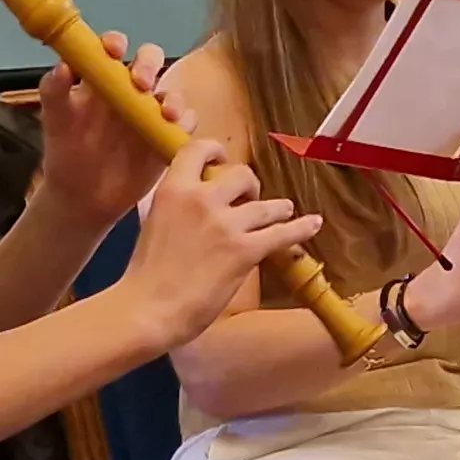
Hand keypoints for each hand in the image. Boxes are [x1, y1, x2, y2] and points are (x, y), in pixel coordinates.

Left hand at [34, 30, 174, 225]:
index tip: (114, 50)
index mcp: (102, 80)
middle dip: (149, 65)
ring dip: (173, 98)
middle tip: (141, 82)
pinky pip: (185, 124)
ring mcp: (151, 114)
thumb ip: (54, 92)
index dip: (116, 43)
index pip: (113, 49)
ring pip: (172, 93)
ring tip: (165, 113)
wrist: (82, 198)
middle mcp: (130, 91)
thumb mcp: (55, 123)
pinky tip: (175, 132)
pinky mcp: (166, 138)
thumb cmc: (67, 154)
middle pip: (150, 63)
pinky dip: (186, 124)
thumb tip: (63, 64)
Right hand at [116, 140, 322, 344]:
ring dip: (278, 208)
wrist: (147, 309)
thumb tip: (194, 205)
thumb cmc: (145, 276)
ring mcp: (225, 224)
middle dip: (250, 186)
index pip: (199, 150)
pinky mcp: (245, 251)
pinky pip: (283, 233)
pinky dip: (302, 228)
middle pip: (241, 175)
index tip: (222, 161)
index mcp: (173, 190)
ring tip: (284, 211)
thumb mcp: (154, 223)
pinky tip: (314, 223)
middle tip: (249, 200)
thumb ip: (176, 207)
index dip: (216, 152)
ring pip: (267, 205)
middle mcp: (201, 199)